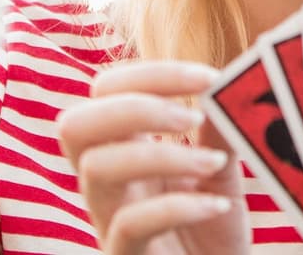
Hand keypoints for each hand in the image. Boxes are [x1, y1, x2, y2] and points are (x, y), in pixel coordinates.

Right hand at [57, 60, 249, 254]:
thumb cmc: (212, 228)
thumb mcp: (219, 172)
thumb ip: (218, 131)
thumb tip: (228, 83)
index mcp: (122, 146)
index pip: (106, 91)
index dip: (151, 74)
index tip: (210, 77)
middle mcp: (105, 181)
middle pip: (74, 124)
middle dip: (134, 108)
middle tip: (192, 117)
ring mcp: (107, 220)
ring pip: (96, 169)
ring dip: (161, 155)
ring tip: (213, 165)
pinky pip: (128, 225)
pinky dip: (176, 206)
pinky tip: (216, 206)